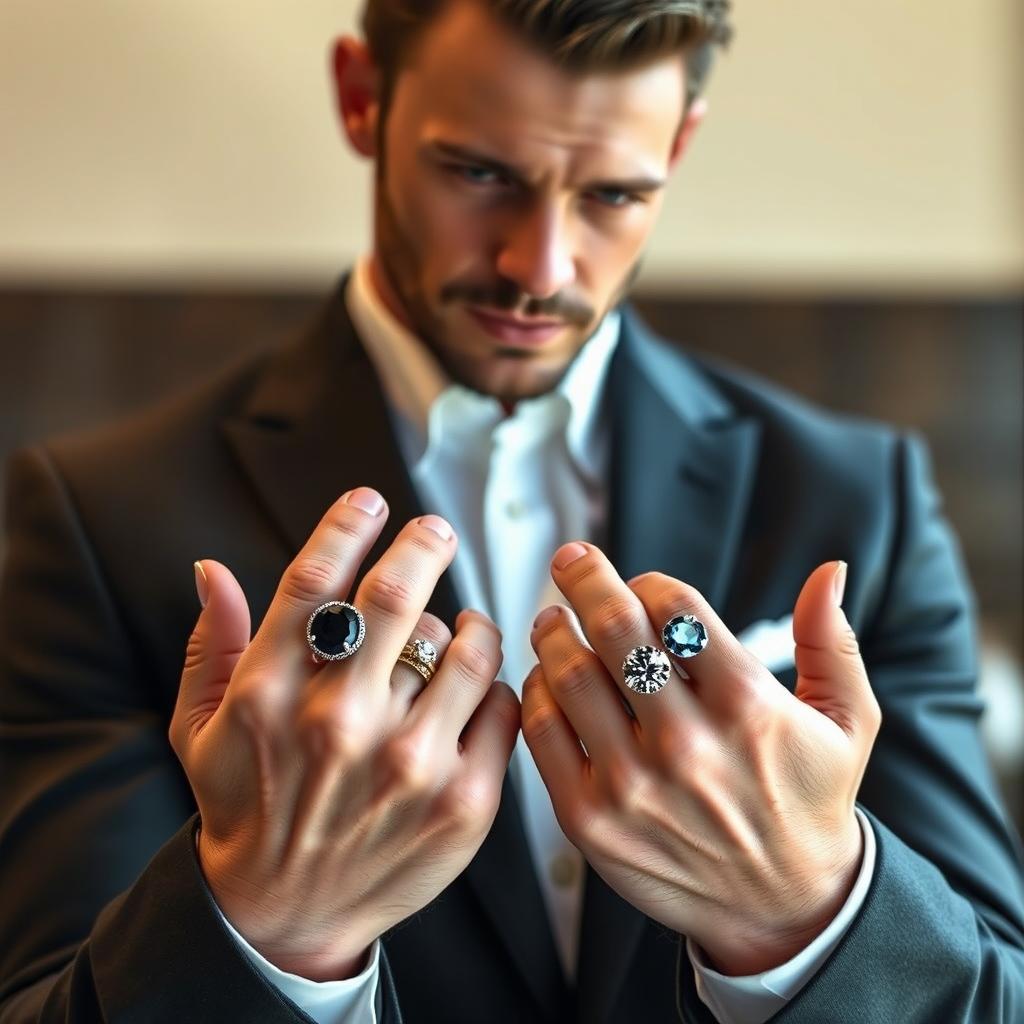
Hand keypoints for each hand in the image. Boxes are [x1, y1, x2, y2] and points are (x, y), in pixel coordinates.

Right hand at [168, 488, 519, 980]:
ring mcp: (407, 764)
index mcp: (271, 695)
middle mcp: (339, 723)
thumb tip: (211, 567)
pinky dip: (492, 685)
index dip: (347, 525)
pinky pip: (500, 706)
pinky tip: (474, 690)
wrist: (287, 914)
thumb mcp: (202, 730)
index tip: (370, 499)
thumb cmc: (246, 806)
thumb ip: (213, 644)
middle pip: (396, 597)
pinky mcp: (462, 801)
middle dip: (423, 545)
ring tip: (464, 622)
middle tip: (434, 531)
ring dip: (469, 621)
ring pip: (463, 647)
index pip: (315, 580)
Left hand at [522, 544, 879, 975]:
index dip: (649, 580)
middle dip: (586, 579)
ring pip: (571, 674)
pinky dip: (537, 692)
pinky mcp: (592, 819)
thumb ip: (831, 641)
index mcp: (749, 706)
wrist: (782, 907)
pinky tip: (546, 678)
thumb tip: (830, 570)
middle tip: (572, 560)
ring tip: (552, 619)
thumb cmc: (809, 802)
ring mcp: (634, 784)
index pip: (676, 607)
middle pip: (615, 628)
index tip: (641, 582)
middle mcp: (687, 743)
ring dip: (553, 631)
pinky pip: (544, 732)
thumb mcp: (847, 722)